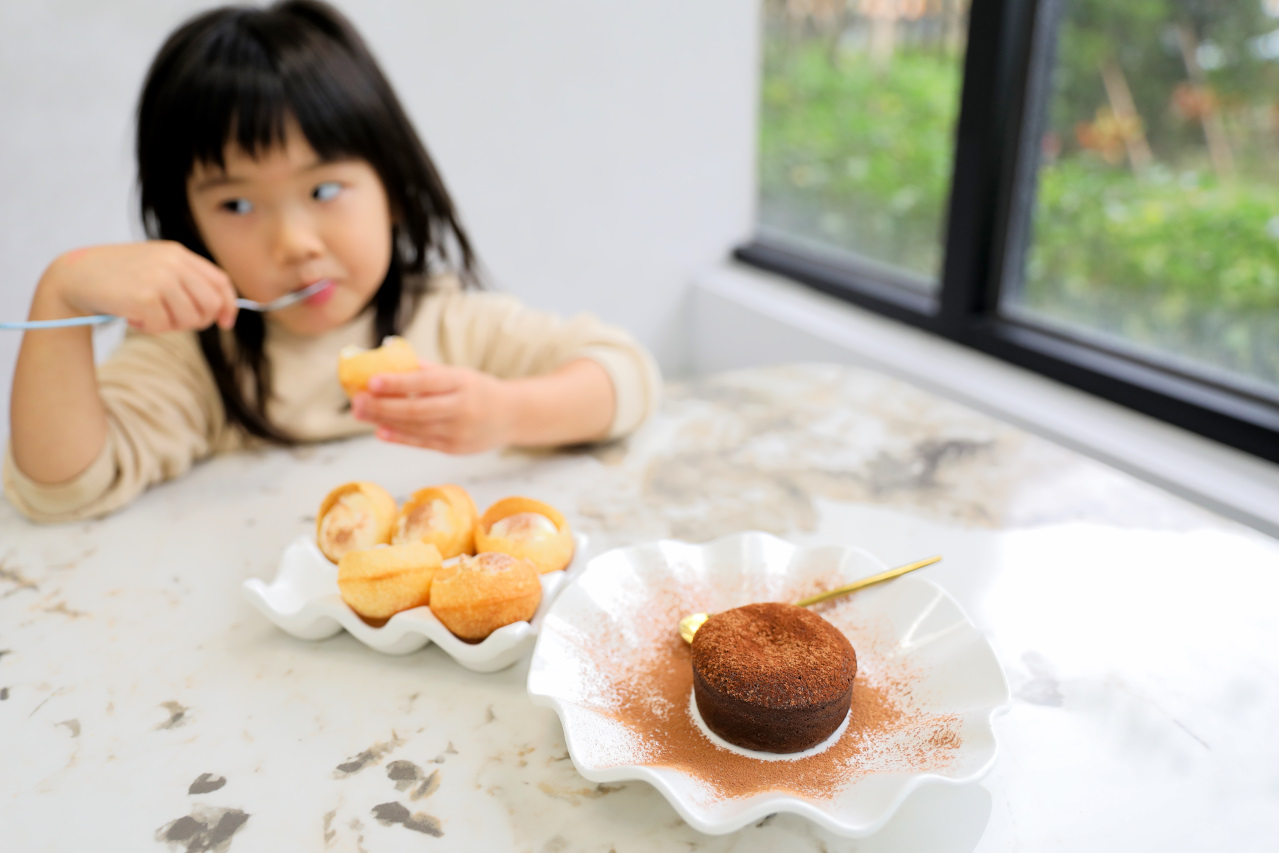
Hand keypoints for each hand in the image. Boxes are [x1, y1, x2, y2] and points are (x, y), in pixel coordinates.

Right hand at [36, 241, 237, 332]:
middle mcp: (173, 263)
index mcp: (178, 254)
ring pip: (190, 319)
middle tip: (171, 321)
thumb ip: (185, 281)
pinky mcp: (145, 297)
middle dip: (197, 321)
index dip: (228, 305)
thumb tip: (218, 311)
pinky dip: (150, 328)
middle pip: (210, 305)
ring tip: (146, 315)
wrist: (76, 275)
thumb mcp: (155, 267)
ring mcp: (160, 278)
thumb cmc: (118, 276)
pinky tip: (131, 316)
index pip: (220, 282)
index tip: (225, 322)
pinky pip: (164, 327)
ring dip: (169, 326)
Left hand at [353, 363, 514, 453]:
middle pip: (415, 409)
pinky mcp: (455, 448)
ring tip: (361, 413)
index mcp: (462, 382)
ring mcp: (459, 430)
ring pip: (415, 427)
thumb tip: (388, 360)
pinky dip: (399, 437)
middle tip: (357, 401)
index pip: (425, 382)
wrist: (512, 415)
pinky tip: (380, 430)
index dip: (397, 383)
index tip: (371, 381)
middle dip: (382, 406)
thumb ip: (426, 370)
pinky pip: (421, 442)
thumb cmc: (477, 389)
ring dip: (384, 420)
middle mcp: (461, 407)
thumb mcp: (458, 373)